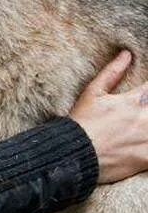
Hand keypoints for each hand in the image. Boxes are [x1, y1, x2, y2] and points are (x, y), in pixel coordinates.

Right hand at [70, 50, 147, 183]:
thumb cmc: (81, 123)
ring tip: (142, 126)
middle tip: (142, 114)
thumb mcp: (92, 94)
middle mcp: (143, 119)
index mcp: (132, 101)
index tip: (146, 95)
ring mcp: (146, 139)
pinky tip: (143, 143)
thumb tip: (126, 54)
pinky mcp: (146, 158)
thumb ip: (112, 73)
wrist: (73, 155)